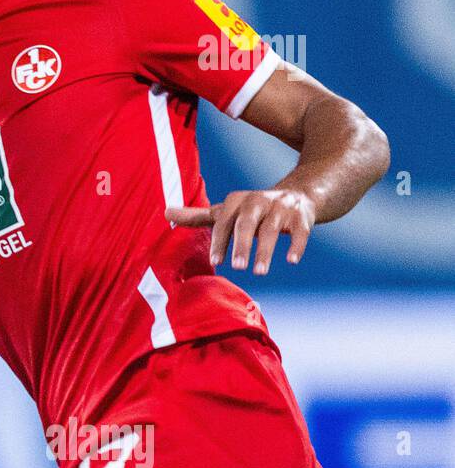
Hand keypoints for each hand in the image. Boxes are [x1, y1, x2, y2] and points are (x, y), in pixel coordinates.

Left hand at [166, 189, 315, 274]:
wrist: (296, 195)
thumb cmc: (250, 210)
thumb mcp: (224, 211)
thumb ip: (197, 216)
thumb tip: (165, 213)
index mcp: (236, 201)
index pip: (224, 221)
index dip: (220, 241)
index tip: (216, 262)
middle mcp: (257, 201)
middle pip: (247, 223)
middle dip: (242, 245)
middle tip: (238, 268)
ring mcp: (280, 208)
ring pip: (272, 230)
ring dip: (265, 251)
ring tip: (260, 272)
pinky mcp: (302, 216)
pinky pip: (300, 230)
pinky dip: (296, 244)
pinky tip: (291, 260)